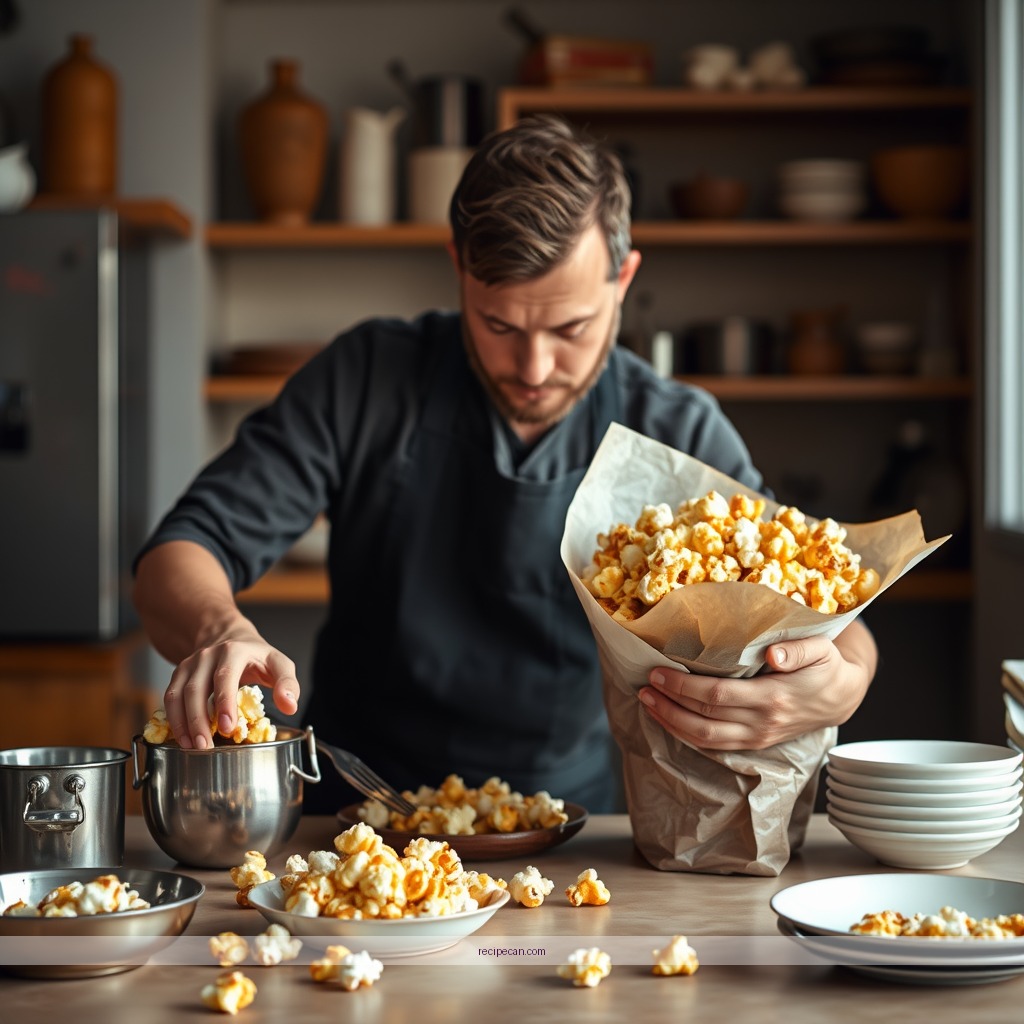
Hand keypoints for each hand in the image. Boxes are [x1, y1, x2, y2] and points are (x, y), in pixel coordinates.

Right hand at [162, 628, 299, 749]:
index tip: (228, 727)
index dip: (225, 702)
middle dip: (198, 720)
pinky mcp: (179, 674)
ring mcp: (190, 664)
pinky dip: (173, 719)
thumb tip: (290, 706)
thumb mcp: (279, 664)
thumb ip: (288, 684)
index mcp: (234, 651)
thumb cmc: (256, 657)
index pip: (225, 675)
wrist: (229, 636)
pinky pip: (170, 697)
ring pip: (177, 694)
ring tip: (192, 746)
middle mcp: (208, 656)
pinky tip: (182, 737)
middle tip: (206, 746)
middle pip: (196, 688)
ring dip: (182, 723)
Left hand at [636, 622, 875, 749]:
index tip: (658, 672)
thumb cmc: (827, 665)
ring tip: (647, 702)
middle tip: (644, 686)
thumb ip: (798, 649)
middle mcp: (762, 723)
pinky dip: (686, 734)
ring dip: (671, 722)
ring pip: (705, 739)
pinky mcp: (754, 743)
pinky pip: (714, 745)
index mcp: (774, 698)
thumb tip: (772, 654)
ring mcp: (758, 737)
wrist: (843, 696)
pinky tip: (667, 718)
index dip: (684, 687)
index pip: (718, 696)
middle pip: (705, 720)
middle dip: (669, 704)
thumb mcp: (822, 648)